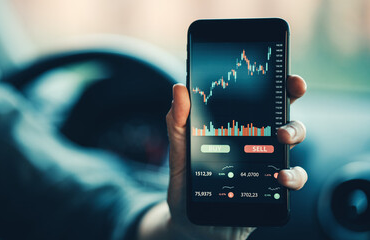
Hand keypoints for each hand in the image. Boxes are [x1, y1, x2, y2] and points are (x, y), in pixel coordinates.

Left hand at [138, 75, 307, 239]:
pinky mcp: (271, 189)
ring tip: (282, 139)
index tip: (288, 75)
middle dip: (292, 101)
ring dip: (294, 134)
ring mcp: (266, 163)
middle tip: (290, 96)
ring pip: (293, 142)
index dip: (278, 84)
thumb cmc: (189, 181)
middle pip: (283, 114)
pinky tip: (280, 178)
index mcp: (238, 127)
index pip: (261, 99)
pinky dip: (293, 176)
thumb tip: (179, 88)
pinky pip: (292, 178)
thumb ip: (178, 122)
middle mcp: (256, 142)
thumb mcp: (179, 151)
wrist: (191, 219)